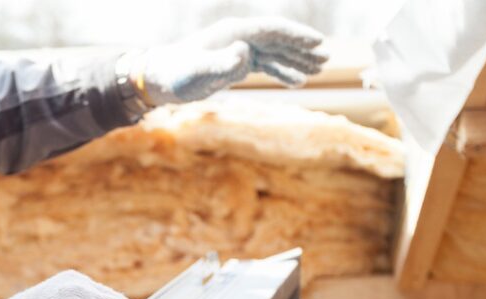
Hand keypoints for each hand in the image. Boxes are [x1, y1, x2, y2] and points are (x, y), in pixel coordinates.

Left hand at [131, 18, 326, 105]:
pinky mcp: (235, 63)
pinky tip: (297, 82)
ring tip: (318, 70)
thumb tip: (246, 52)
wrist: (159, 80)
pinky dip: (282, 72)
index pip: (271, 30)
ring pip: (274, 52)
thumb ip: (222, 63)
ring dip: (296, 59)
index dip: (296, 36)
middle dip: (302, 47)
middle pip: (278, 38)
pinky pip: (265, 65)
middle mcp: (238, 37)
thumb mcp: (199, 71)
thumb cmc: (176, 74)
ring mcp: (237, 49)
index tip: (318, 43)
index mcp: (233, 32)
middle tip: (326, 58)